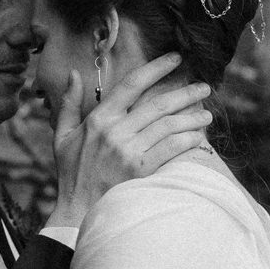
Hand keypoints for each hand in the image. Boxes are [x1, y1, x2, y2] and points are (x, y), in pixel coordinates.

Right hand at [51, 52, 213, 228]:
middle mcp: (115, 131)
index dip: (156, 68)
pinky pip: (170, 149)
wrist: (77, 210)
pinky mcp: (140, 170)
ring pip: (168, 125)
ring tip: (207, 113)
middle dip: (185, 93)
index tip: (176, 59)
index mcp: (99, 118)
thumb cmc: (71, 173)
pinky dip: (187, 140)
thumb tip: (73, 74)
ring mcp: (128, 151)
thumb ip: (68, 103)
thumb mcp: (62, 135)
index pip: (132, 84)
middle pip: (158, 104)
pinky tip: (198, 137)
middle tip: (204, 87)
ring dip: (192, 117)